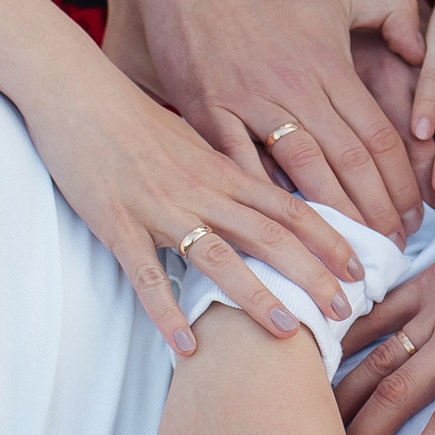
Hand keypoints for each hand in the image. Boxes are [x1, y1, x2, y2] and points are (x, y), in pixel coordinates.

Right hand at [13, 46, 366, 353]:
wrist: (73, 89)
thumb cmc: (132, 117)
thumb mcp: (193, 141)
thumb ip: (228, 175)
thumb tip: (262, 205)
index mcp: (223, 169)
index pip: (290, 207)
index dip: (329, 239)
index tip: (360, 269)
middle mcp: (200, 188)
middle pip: (269, 235)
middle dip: (312, 275)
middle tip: (347, 311)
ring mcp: (159, 207)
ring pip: (218, 256)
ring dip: (257, 296)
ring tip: (290, 332)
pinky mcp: (116, 223)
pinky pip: (146, 274)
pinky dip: (168, 311)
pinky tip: (188, 345)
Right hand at [135, 0, 428, 241]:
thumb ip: (390, 13)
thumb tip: (423, 48)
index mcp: (328, 65)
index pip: (377, 135)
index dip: (400, 182)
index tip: (414, 215)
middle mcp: (295, 86)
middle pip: (347, 161)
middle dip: (375, 211)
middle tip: (391, 249)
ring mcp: (249, 101)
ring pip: (301, 170)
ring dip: (331, 217)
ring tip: (348, 255)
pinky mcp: (208, 112)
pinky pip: (239, 165)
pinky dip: (260, 199)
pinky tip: (279, 234)